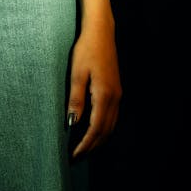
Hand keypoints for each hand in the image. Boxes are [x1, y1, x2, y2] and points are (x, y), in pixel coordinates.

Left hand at [66, 22, 121, 158]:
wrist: (101, 33)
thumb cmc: (86, 50)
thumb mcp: (76, 74)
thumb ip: (76, 99)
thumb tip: (73, 122)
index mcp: (105, 95)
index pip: (95, 128)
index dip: (85, 144)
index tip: (73, 155)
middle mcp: (115, 98)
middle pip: (105, 131)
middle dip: (91, 147)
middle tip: (75, 158)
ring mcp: (117, 95)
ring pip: (110, 126)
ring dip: (98, 140)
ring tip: (83, 150)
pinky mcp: (116, 91)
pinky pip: (111, 117)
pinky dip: (103, 130)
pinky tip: (92, 132)